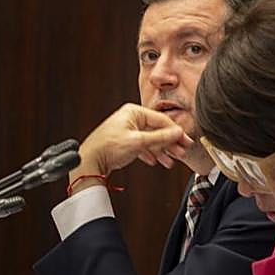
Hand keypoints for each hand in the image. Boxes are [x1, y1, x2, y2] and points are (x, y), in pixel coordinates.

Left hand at [70, 103, 192, 190]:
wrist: (89, 162)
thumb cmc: (106, 148)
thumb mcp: (139, 142)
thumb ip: (161, 137)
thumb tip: (177, 132)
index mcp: (133, 112)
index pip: (162, 120)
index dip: (176, 132)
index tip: (186, 141)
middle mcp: (131, 118)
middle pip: (158, 130)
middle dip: (169, 143)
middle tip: (180, 152)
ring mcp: (127, 130)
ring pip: (151, 139)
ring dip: (162, 151)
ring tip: (169, 160)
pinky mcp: (124, 141)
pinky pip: (143, 146)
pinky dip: (151, 154)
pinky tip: (155, 161)